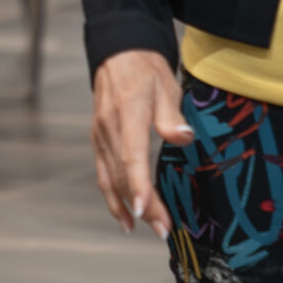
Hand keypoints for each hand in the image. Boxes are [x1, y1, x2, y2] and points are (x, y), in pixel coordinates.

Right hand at [90, 49, 191, 234]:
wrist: (119, 52)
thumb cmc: (146, 69)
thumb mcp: (167, 85)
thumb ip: (172, 115)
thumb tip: (184, 138)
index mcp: (128, 112)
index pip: (131, 155)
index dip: (138, 185)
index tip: (145, 209)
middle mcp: (109, 127)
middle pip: (123, 175)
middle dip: (143, 205)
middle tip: (164, 230)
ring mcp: (100, 135)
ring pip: (112, 179)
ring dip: (129, 207)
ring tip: (150, 229)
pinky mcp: (98, 140)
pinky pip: (104, 175)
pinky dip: (113, 199)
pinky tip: (126, 218)